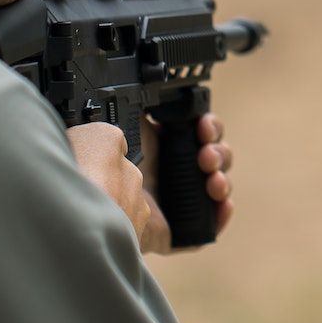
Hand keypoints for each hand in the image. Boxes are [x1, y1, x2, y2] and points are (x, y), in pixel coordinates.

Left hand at [67, 114, 234, 254]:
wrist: (98, 196)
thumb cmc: (101, 159)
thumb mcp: (123, 121)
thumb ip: (141, 105)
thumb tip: (153, 90)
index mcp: (160, 146)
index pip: (197, 134)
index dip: (208, 127)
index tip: (203, 125)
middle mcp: (169, 174)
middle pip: (212, 159)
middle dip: (218, 152)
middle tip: (206, 153)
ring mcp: (173, 203)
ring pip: (214, 190)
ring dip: (222, 180)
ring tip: (211, 179)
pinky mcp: (174, 231)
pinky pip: (206, 228)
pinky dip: (220, 216)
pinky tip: (223, 204)